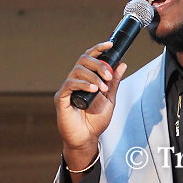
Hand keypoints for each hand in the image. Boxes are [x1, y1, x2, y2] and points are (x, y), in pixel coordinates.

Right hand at [54, 41, 126, 171]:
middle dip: (98, 64)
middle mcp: (75, 80)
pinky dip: (83, 84)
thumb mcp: (109, 99)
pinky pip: (70, 84)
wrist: (87, 138)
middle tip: (108, 76)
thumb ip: (114, 82)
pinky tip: (93, 90)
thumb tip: (121, 64)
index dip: (98, 49)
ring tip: (102, 88)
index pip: (90, 58)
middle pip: (83, 60)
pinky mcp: (61, 98)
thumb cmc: (95, 121)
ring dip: (93, 77)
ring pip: (78, 70)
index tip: (110, 44)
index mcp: (86, 79)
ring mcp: (68, 88)